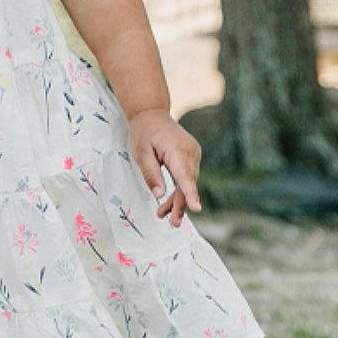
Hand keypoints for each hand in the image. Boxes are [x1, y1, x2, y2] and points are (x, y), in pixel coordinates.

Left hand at [128, 108, 200, 226]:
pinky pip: (187, 177)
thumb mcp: (141, 153)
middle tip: (172, 223)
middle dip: (180, 204)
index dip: (190, 194)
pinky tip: (168, 204)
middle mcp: (190, 152)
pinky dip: (179, 190)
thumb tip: (159, 194)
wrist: (152, 114)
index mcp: (177, 150)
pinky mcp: (191, 157)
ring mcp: (193, 154)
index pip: (185, 176)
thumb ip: (150, 174)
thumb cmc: (144, 133)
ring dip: (177, 200)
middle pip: (188, 184)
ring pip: (188, 183)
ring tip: (164, 216)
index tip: (197, 207)